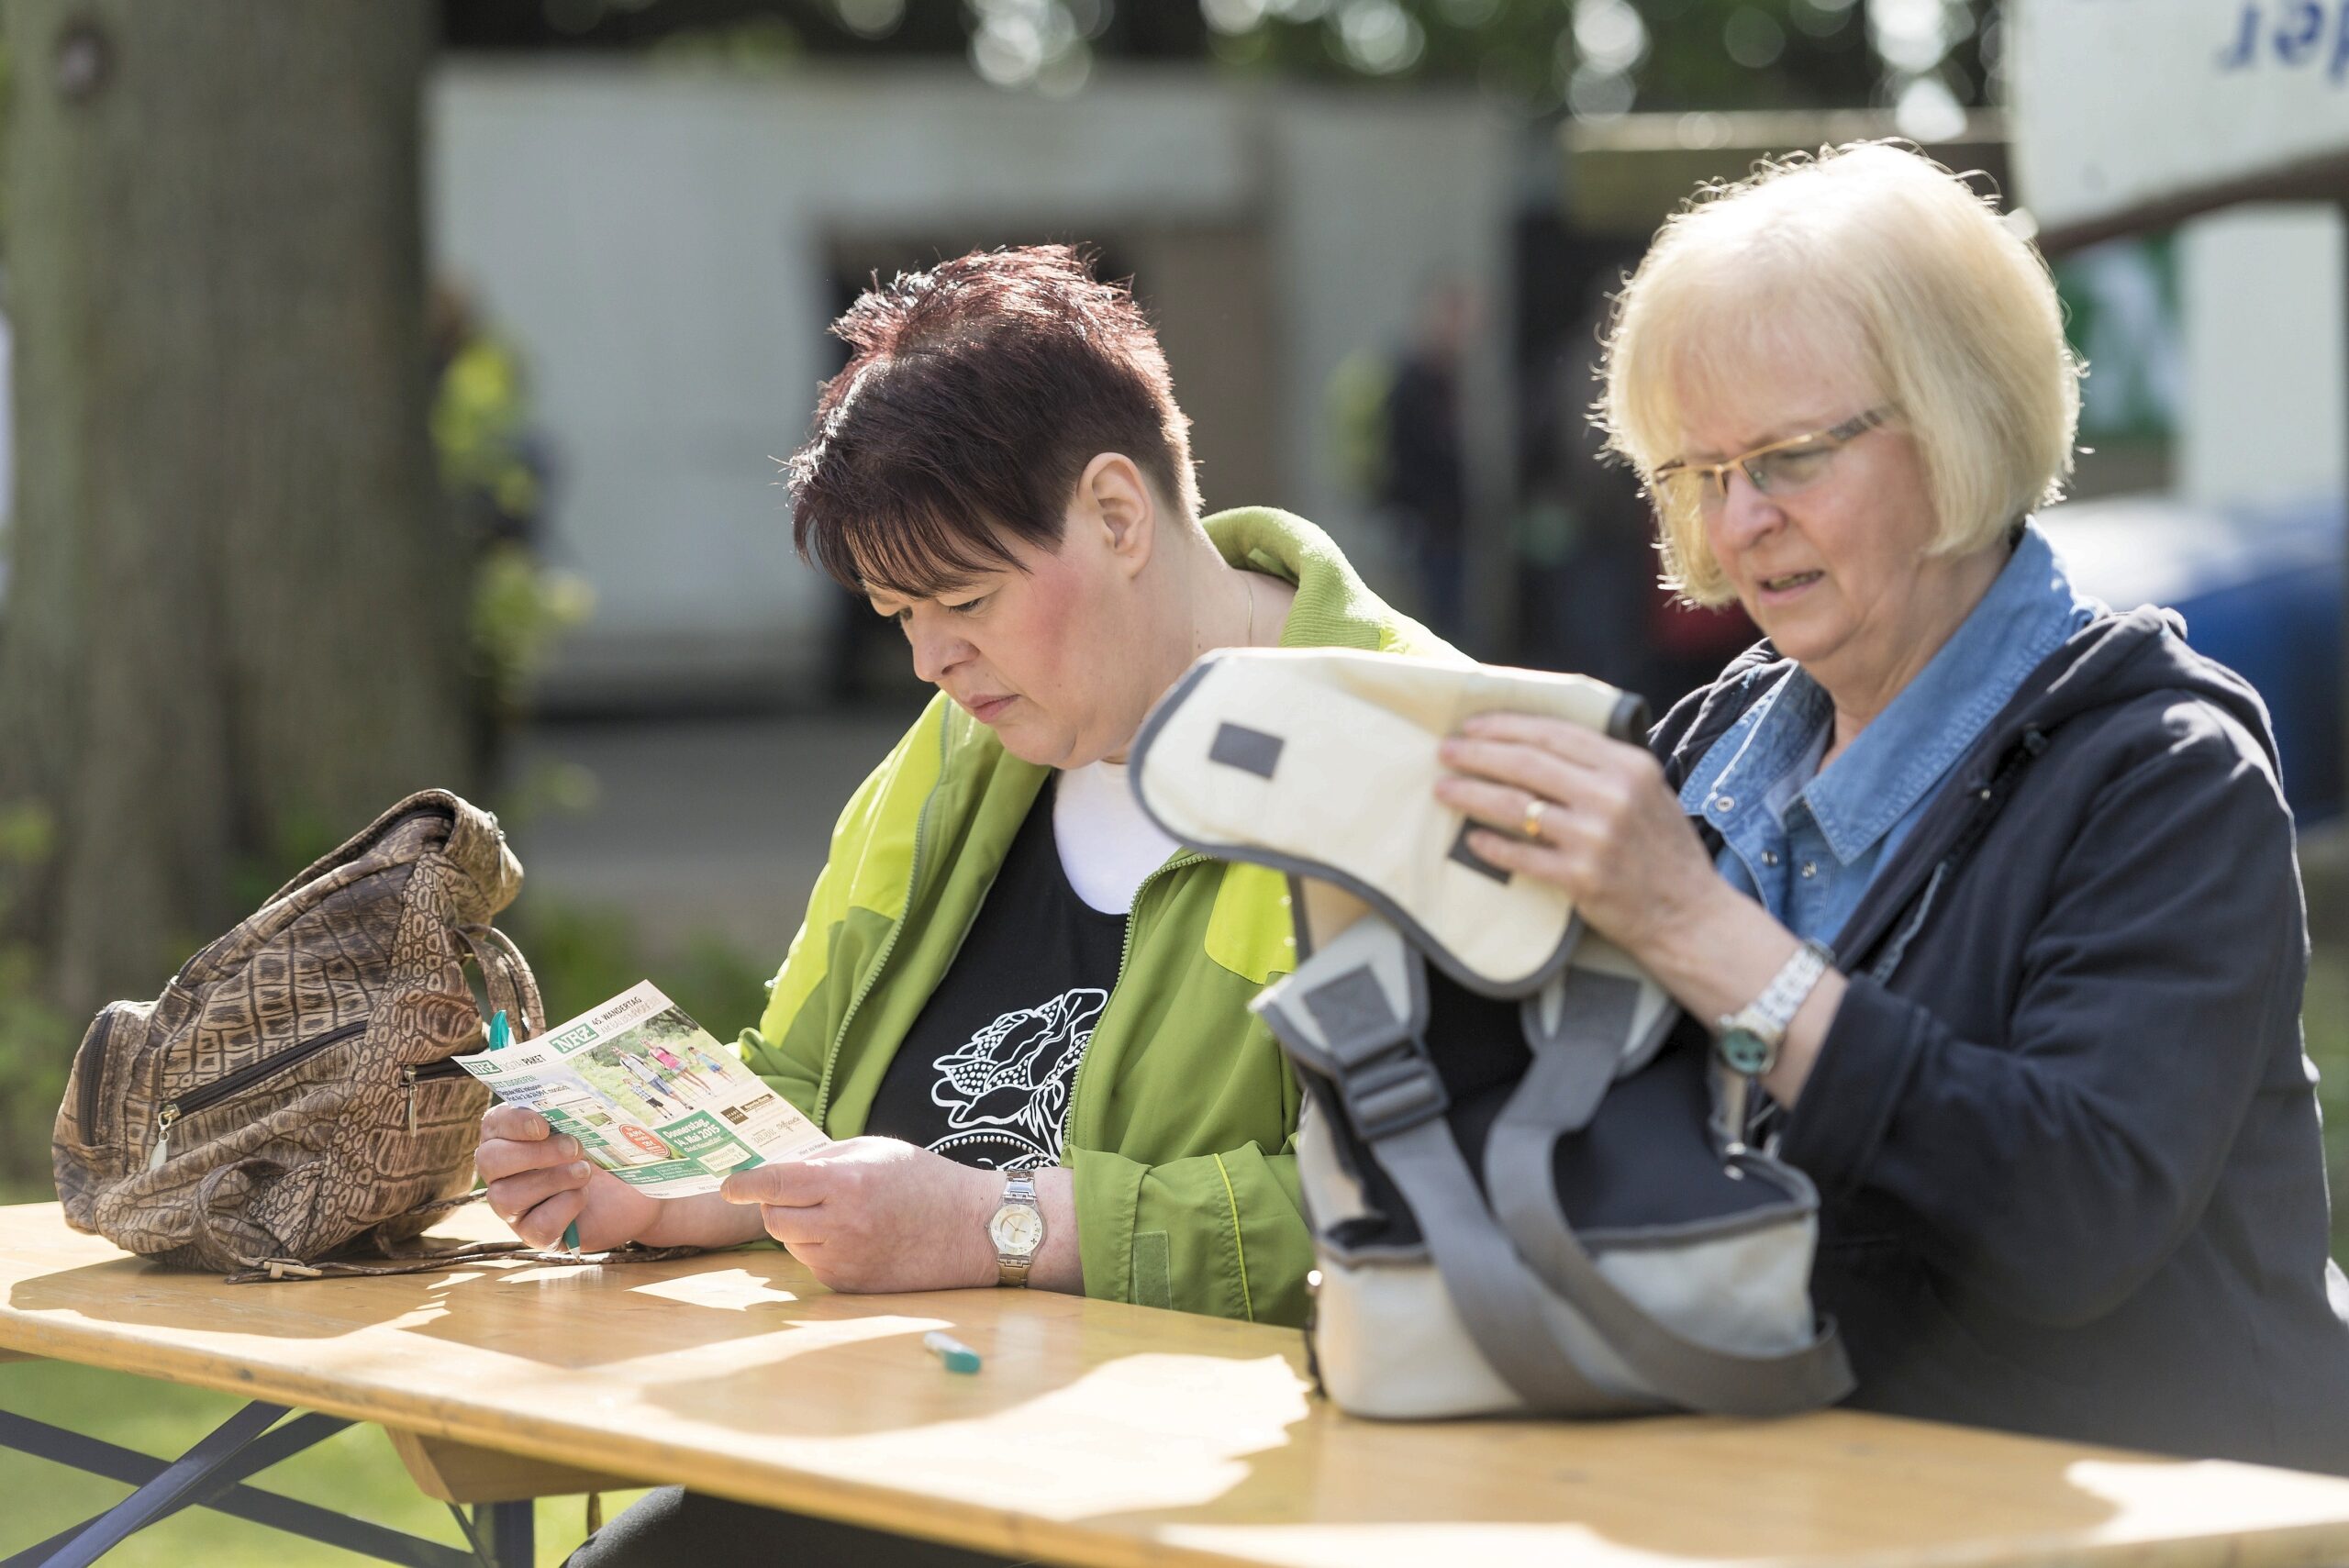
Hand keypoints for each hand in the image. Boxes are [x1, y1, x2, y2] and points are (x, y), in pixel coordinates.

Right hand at [475, 1103, 661, 1251]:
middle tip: (573, 1148)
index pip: (493, 1125)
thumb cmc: (606, 1153)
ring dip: (551, 1180)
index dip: (512, 1123)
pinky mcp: (535, 1235)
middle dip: (533, 1153)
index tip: (544, 1125)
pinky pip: (535, 1225)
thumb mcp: (591, 1127)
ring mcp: (515, 1208)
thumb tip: (573, 1098)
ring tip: (585, 1172)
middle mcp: (504, 1173)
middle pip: (490, 1161)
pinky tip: (583, 1197)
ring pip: (505, 1196)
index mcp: (511, 1138)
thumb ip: (573, 1112)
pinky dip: (563, 1208)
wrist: (635, 1194)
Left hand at [720, 1137, 999, 1293]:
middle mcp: (842, 1225)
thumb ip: (823, 1159)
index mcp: (847, 1182)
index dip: (745, 1185)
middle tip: (806, 1194)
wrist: (973, 1228)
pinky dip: (820, 1250)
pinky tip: (856, 1239)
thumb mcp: (876, 1149)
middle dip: (779, 1204)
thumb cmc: (925, 1180)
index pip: (775, 1184)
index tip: (729, 1187)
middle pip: (774, 1218)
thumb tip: (776, 1172)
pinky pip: (813, 1265)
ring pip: (790, 1244)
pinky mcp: (850, 1286)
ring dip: (800, 1228)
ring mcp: (845, 1260)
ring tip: (842, 1216)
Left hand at [1434, 712, 1724, 960]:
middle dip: (1478, 754)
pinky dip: (1492, 846)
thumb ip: (1603, 765)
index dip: (1506, 726)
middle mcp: (1612, 796)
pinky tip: (1472, 839)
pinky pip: (1522, 856)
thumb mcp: (1648, 791)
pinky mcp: (1581, 878)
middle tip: (1445, 752)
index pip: (1555, 733)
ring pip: (1516, 806)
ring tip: (1443, 789)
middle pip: (1527, 763)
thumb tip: (1537, 742)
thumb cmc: (1664, 850)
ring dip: (1471, 794)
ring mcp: (1595, 838)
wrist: (1690, 915)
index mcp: (1629, 766)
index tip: (1472, 726)